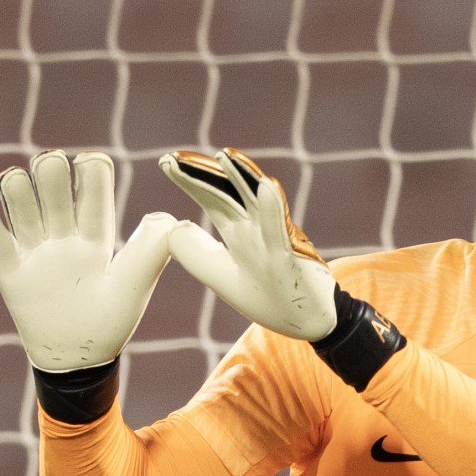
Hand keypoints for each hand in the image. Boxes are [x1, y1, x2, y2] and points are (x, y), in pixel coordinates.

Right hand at [0, 150, 180, 372]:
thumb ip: (149, 252)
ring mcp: (34, 249)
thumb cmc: (110, 323)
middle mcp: (63, 233)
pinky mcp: (8, 271)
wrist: (76, 363)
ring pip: (16, 195)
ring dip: (16, 186)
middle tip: (52, 171)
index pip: (92, 184)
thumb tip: (167, 218)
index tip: (88, 163)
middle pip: (50, 179)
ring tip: (20, 194)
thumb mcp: (133, 288)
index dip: (90, 166)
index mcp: (96, 232)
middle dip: (49, 168)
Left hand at [160, 148, 337, 341]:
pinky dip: (273, 209)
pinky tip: (267, 186)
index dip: (189, 180)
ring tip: (224, 155)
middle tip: (174, 157)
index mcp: (238, 232)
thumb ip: (198, 255)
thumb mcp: (224, 276)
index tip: (165, 162)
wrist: (309, 319)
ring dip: (242, 177)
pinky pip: (280, 232)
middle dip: (202, 174)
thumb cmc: (269, 296)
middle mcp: (256, 228)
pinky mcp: (289, 258)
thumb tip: (173, 229)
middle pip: (227, 193)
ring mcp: (274, 239)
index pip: (210, 198)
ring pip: (256, 202)